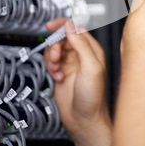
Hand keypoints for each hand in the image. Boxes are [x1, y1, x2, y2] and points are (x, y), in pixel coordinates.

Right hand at [44, 17, 110, 139]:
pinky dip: (50, 68)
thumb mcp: (91, 67)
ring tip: (57, 69)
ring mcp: (70, 64)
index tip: (50, 26)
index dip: (62, 25)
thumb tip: (71, 27)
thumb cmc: (94, 98)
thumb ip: (81, 45)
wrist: (84, 120)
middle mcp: (81, 55)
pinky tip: (57, 78)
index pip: (75, 29)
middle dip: (56, 46)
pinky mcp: (61, 73)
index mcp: (92, 50)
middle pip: (62, 38)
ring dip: (52, 58)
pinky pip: (50, 62)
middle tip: (56, 57)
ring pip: (54, 50)